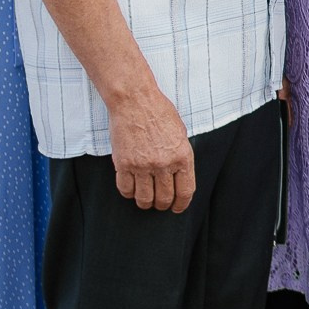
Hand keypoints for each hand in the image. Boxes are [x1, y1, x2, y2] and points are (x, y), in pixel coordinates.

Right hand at [107, 86, 195, 212]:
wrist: (134, 101)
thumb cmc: (159, 112)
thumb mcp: (180, 133)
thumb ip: (180, 156)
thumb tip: (179, 176)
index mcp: (182, 156)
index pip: (185, 191)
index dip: (181, 204)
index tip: (177, 208)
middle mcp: (163, 164)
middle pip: (164, 198)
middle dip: (162, 205)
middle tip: (159, 203)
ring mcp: (142, 165)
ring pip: (144, 198)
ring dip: (145, 202)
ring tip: (145, 199)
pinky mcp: (124, 164)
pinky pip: (125, 189)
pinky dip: (128, 193)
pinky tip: (131, 189)